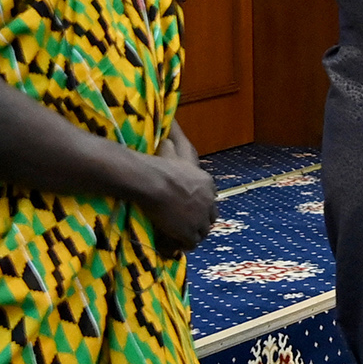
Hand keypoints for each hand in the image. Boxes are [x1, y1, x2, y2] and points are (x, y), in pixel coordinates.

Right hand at [134, 129, 217, 255]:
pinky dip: (183, 244)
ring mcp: (201, 218)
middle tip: (185, 224)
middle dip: (200, 221)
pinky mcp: (191, 232)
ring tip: (179, 236)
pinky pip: (192, 243)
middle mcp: (209, 200)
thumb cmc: (159, 163)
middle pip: (210, 216)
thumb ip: (176, 139)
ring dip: (192, 234)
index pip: (211, 197)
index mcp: (207, 182)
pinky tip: (174, 244)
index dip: (200, 203)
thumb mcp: (172, 147)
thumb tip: (173, 119)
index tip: (188, 207)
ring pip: (202, 231)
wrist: (152, 182)